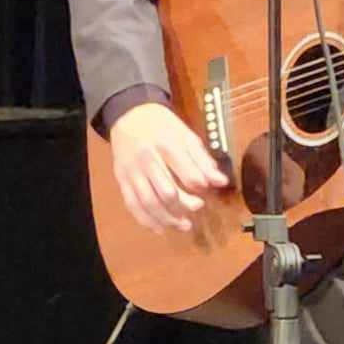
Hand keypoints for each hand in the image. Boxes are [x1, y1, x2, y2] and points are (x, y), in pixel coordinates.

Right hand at [108, 102, 228, 232]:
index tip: (206, 190)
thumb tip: (221, 181)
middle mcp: (147, 159)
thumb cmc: (162, 126)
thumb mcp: (185, 135)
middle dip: (186, 205)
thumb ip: (202, 160)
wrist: (129, 115)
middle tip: (198, 206)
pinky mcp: (122, 180)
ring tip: (184, 225)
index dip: (199, 185)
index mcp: (166, 144)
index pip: (186, 172)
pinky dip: (146, 220)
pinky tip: (160, 228)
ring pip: (149, 203)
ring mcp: (132, 171)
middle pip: (167, 192)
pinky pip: (133, 205)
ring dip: (168, 219)